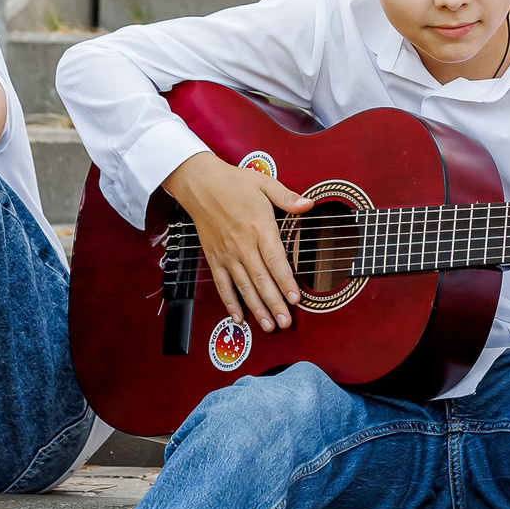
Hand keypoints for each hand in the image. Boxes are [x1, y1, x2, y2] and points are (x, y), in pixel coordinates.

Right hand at [165, 152, 314, 332]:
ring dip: (257, 308)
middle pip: (261, 279)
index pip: (275, 260)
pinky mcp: (214, 258)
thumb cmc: (235, 183)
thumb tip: (309, 204)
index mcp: (259, 227)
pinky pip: (222, 285)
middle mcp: (243, 244)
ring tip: (269, 325)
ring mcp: (227, 254)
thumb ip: (287, 197)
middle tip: (286, 322)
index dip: (286, 282)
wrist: (200, 184)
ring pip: (244, 287)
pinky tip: (239, 317)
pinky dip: (230, 302)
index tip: (295, 299)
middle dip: (274, 303)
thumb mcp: (264, 183)